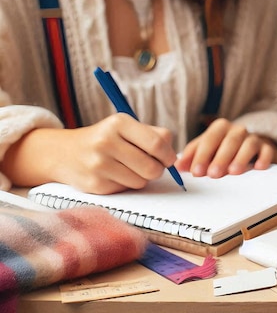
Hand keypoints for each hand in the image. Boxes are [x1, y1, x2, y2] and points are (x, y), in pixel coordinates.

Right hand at [3, 114, 177, 193]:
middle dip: (157, 169)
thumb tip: (175, 158)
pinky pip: (126, 189)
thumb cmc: (106, 138)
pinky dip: (126, 184)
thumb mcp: (126, 127)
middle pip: (152, 167)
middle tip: (152, 165)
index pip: (157, 143)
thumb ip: (154, 135)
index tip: (168, 159)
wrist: (65, 153)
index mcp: (119, 123)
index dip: (168, 155)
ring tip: (130, 168)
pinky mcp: (94, 184)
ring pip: (141, 181)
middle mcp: (107, 142)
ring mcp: (99, 164)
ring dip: (141, 178)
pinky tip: (115, 175)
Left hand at [175, 118, 276, 177]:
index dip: (202, 155)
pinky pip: (267, 150)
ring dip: (240, 157)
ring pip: (248, 143)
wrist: (249, 149)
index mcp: (220, 128)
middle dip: (220, 157)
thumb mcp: (206, 151)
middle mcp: (237, 130)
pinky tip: (258, 168)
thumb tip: (177, 166)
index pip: (209, 139)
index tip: (196, 172)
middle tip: (213, 174)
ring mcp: (253, 138)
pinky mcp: (267, 148)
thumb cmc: (222, 151)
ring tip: (233, 172)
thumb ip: (192, 156)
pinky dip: (263, 158)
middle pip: (229, 140)